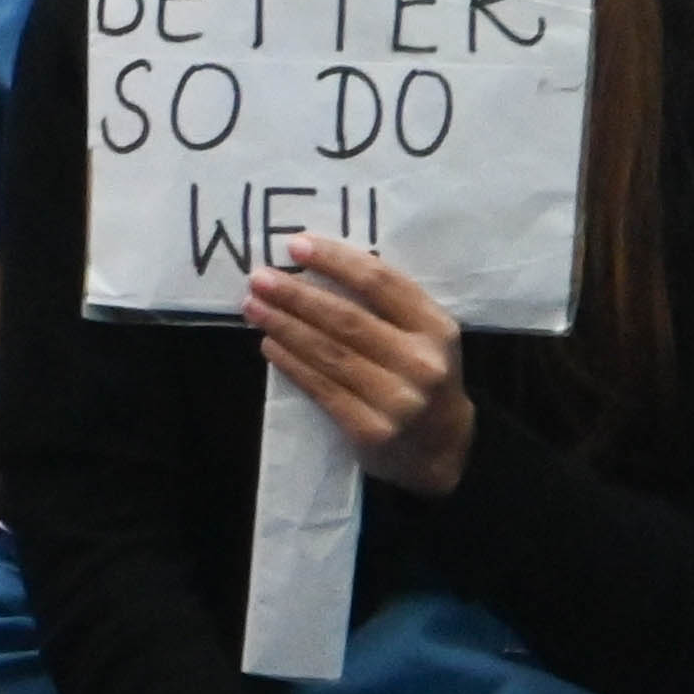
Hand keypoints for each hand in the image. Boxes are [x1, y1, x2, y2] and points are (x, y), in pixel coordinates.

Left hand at [245, 238, 471, 496]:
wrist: (439, 447)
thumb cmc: (418, 374)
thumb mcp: (421, 336)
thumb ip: (385, 304)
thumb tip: (314, 265)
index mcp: (436, 329)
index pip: (381, 283)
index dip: (336, 261)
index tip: (296, 246)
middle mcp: (422, 364)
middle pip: (347, 319)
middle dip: (297, 295)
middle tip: (260, 278)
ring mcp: (398, 400)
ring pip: (328, 353)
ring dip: (284, 326)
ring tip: (253, 306)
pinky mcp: (371, 430)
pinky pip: (321, 388)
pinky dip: (290, 362)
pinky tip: (268, 344)